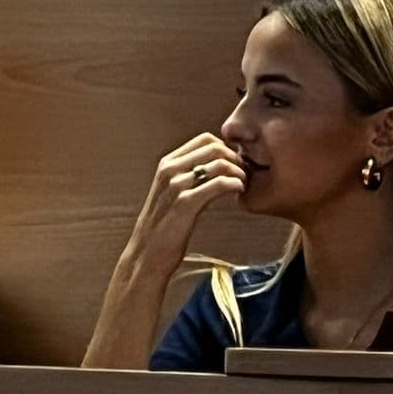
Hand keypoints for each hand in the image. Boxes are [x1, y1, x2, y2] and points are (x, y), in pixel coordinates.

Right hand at [120, 133, 245, 276]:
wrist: (146, 254)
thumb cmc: (163, 227)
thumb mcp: (170, 192)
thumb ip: (188, 176)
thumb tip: (217, 167)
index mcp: (167, 163)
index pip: (205, 139)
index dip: (226, 148)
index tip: (236, 163)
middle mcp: (170, 169)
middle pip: (214, 147)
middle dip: (235, 157)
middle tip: (246, 174)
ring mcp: (176, 185)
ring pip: (218, 163)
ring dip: (238, 171)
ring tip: (244, 184)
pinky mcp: (185, 203)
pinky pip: (217, 184)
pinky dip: (234, 184)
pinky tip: (239, 191)